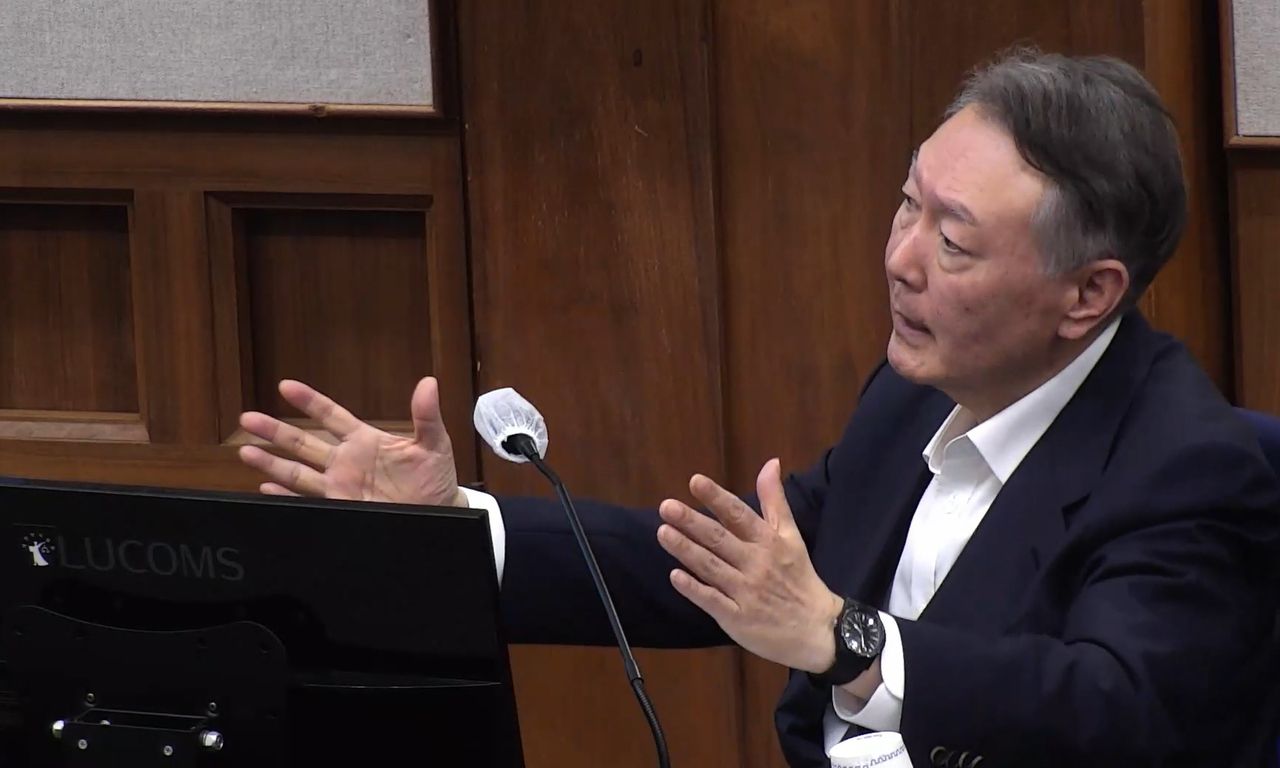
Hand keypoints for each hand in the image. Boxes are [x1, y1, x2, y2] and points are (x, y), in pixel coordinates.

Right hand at [237, 377, 464, 506]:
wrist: (440, 513)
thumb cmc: (435, 477)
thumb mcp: (434, 444)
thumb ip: (426, 415)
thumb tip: (428, 383)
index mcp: (364, 441)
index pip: (330, 416)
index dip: (309, 402)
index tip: (285, 386)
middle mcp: (346, 462)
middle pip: (303, 442)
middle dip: (275, 431)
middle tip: (248, 418)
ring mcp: (340, 486)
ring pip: (298, 472)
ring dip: (272, 463)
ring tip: (246, 451)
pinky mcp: (341, 506)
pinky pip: (308, 501)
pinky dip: (286, 497)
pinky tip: (266, 490)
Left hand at [656, 458, 843, 672]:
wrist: (818, 629)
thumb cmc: (799, 579)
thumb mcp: (792, 536)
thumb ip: (775, 501)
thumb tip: (770, 463)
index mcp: (768, 541)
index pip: (738, 514)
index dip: (716, 497)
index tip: (694, 482)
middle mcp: (756, 563)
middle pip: (719, 539)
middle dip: (692, 522)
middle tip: (666, 506)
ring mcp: (745, 591)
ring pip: (711, 567)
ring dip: (686, 550)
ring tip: (662, 532)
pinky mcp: (737, 618)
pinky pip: (712, 600)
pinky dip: (694, 589)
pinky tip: (675, 576)